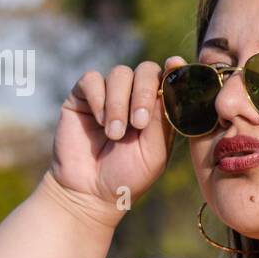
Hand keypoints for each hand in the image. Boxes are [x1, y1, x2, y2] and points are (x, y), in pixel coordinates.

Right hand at [49, 58, 186, 219]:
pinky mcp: (82, 97)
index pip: (170, 79)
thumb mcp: (154, 152)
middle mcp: (135, 96)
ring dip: (119, 103)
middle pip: (146, 71)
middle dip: (144, 93)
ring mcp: (109, 95)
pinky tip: (99, 122)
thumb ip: (162, 120)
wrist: (89, 192)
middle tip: (138, 123)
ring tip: (115, 134)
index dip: (175, 70)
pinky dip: (98, 98)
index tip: (175, 65)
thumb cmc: (127, 176)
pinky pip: (91, 79)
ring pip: (119, 73)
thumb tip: (167, 84)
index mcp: (159, 109)